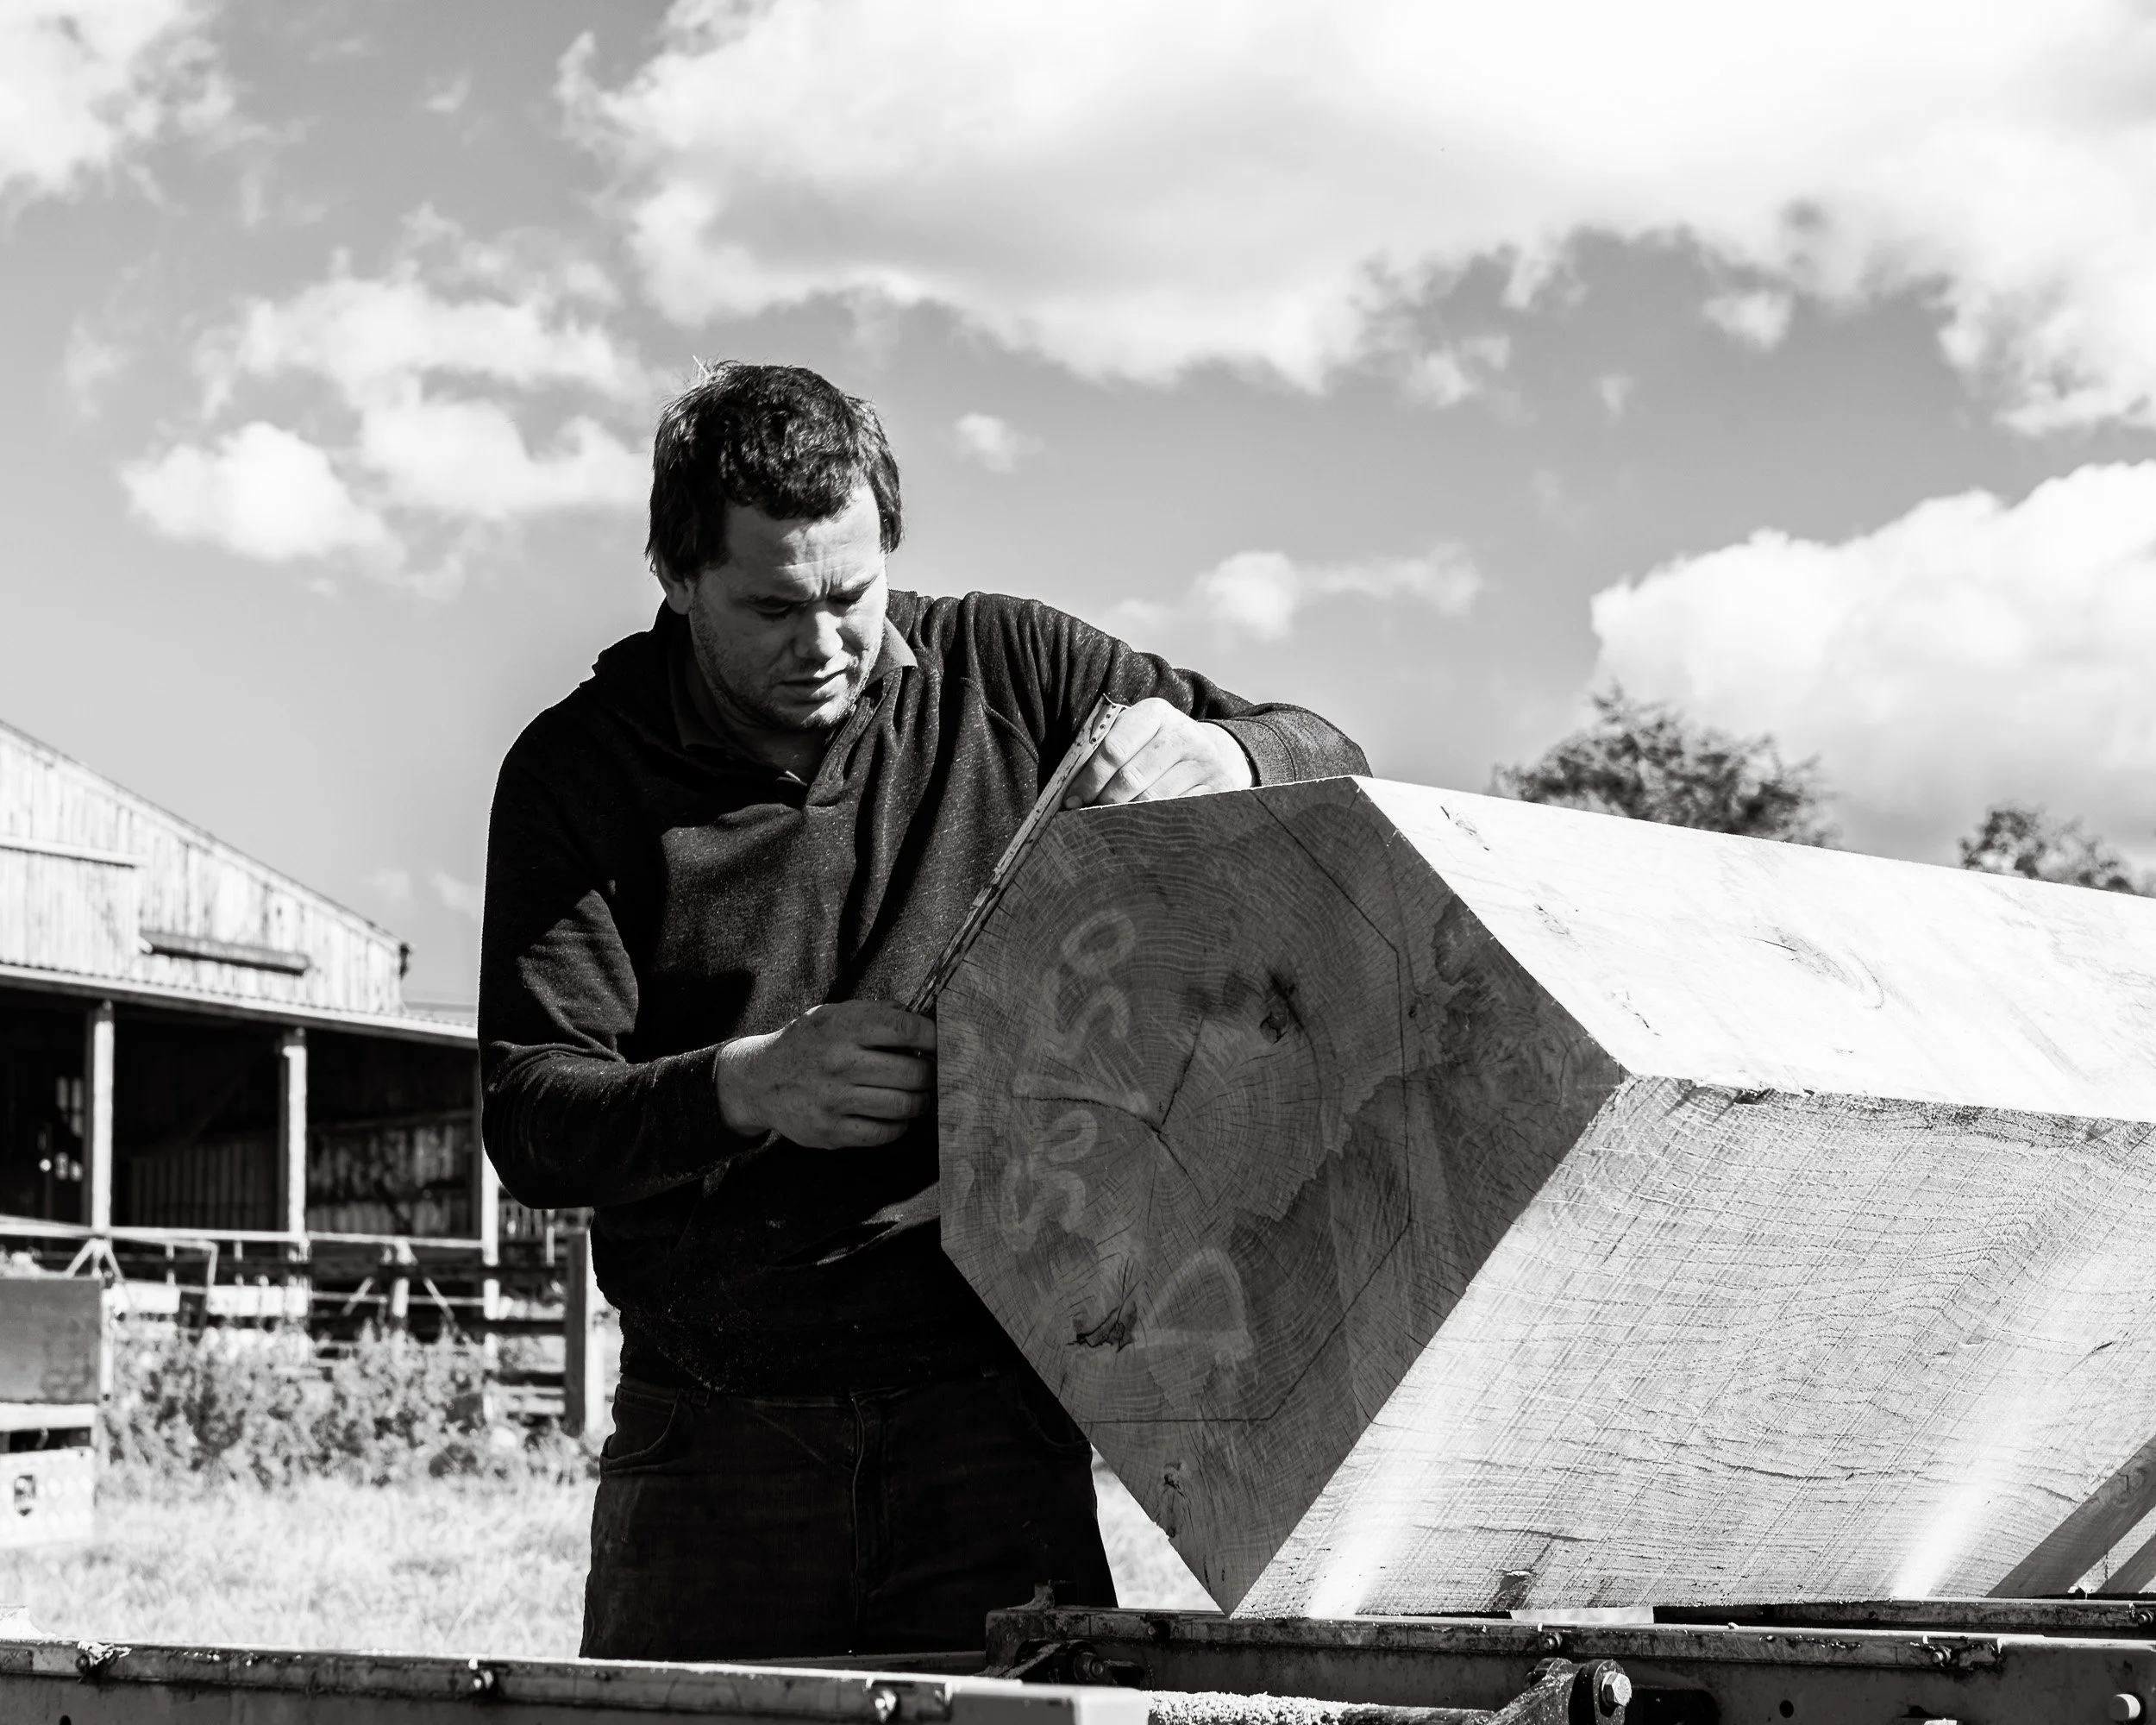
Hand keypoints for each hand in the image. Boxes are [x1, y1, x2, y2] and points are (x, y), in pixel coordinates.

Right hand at [716, 1001, 935, 1147]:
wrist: (759, 1079)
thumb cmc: (808, 1043)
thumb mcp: (834, 1014)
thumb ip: (877, 1013)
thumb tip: (926, 1019)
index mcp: (845, 1027)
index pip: (907, 1029)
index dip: (936, 1038)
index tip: (945, 1044)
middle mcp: (841, 1062)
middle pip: (914, 1072)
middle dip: (932, 1074)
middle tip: (932, 1074)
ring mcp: (835, 1099)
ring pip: (905, 1105)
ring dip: (920, 1102)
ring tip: (917, 1095)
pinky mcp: (831, 1131)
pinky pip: (884, 1133)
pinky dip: (899, 1125)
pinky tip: (896, 1115)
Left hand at [1063, 698, 1255, 808]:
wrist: (1215, 754)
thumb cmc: (1158, 749)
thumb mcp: (1137, 737)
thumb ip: (1107, 751)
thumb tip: (1072, 791)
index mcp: (1155, 713)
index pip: (1114, 749)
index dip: (1089, 778)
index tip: (1072, 800)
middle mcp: (1183, 733)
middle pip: (1131, 778)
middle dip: (1103, 801)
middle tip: (1088, 817)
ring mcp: (1204, 761)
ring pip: (1153, 799)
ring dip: (1126, 816)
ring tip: (1111, 824)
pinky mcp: (1218, 788)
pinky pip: (1177, 812)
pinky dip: (1154, 823)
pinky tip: (1143, 828)